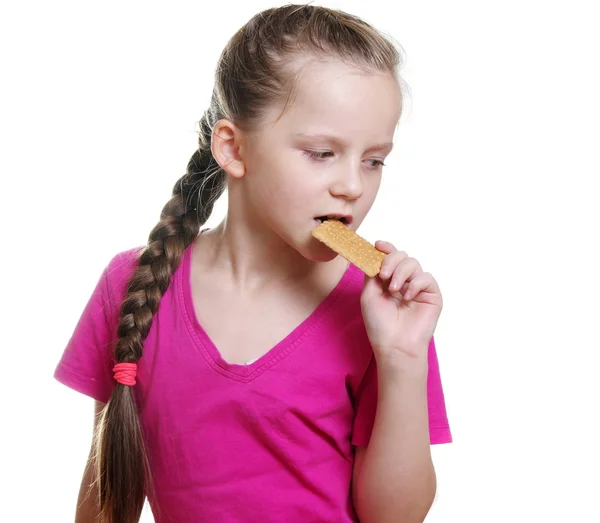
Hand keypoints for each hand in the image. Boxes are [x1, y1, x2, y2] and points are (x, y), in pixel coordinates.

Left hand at [360, 241, 442, 360]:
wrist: (394, 345)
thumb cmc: (380, 324)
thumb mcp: (368, 295)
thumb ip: (372, 273)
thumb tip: (373, 255)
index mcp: (388, 280)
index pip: (389, 258)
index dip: (386, 248)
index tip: (378, 245)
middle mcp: (404, 281)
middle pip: (402, 256)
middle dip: (391, 261)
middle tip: (383, 276)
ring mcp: (418, 287)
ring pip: (413, 263)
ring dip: (401, 273)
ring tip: (394, 291)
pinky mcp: (432, 294)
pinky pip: (426, 277)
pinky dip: (415, 283)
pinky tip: (407, 296)